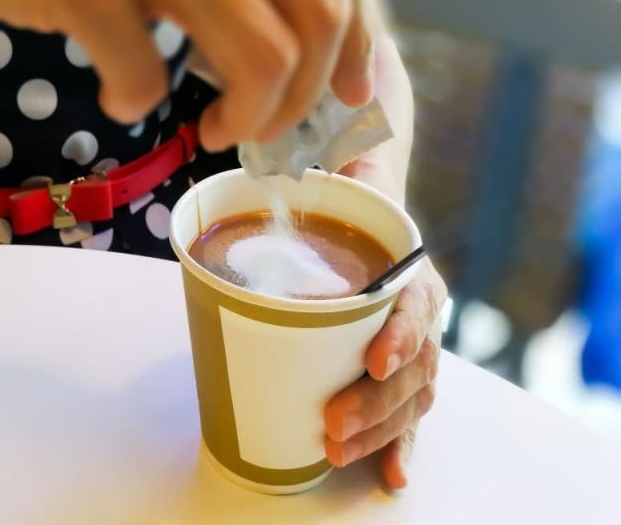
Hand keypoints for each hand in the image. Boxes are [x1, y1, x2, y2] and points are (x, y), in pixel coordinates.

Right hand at [0, 0, 373, 148]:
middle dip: (305, 96)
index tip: (349, 93)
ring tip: (213, 129)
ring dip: (247, 116)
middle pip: (317, 16)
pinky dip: (135, 102)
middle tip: (264, 127)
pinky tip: (114, 91)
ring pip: (262, 56)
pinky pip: (145, 78)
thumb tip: (314, 38)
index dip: (357, 41)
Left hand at [323, 230, 446, 487]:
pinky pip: (410, 416)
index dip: (401, 337)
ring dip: (378, 430)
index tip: (374, 364)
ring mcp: (419, 349)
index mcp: (409, 274)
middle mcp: (421, 313)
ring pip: (413, 397)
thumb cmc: (343, 222)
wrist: (371, 225)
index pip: (415, 307)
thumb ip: (306, 212)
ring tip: (339, 450)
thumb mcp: (331, 208)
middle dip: (376, 402)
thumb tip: (251, 198)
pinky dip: (399, 445)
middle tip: (334, 422)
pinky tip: (391, 474)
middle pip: (414, 365)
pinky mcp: (406, 377)